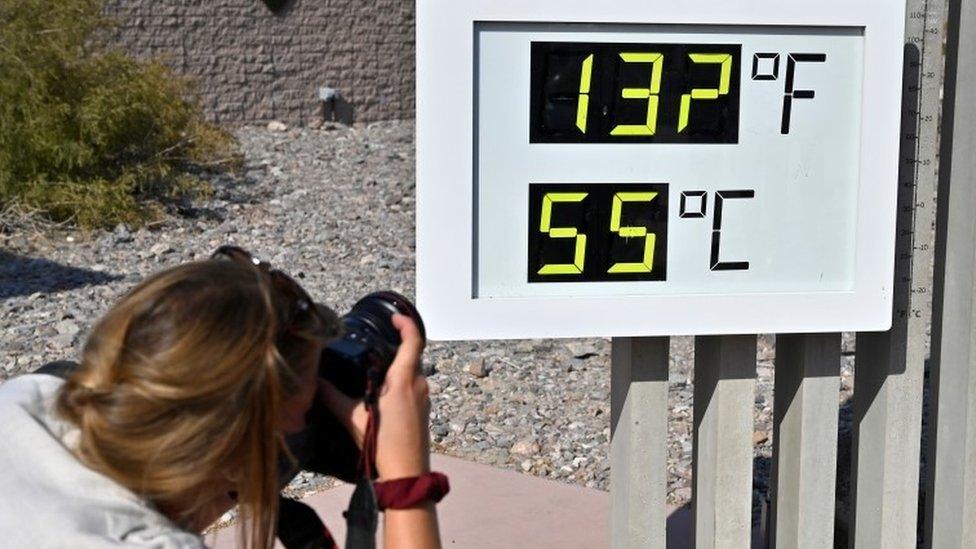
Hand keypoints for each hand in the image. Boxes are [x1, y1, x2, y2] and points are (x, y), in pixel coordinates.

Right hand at [318, 314, 431, 479]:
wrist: (407, 474)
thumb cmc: (383, 443)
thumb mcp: (353, 417)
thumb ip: (331, 396)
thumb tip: (313, 380)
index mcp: (405, 380)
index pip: (413, 340)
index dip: (405, 324)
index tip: (394, 316)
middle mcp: (419, 384)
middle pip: (413, 355)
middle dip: (397, 344)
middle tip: (377, 339)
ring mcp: (424, 398)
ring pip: (413, 372)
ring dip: (398, 365)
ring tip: (376, 365)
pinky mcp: (424, 411)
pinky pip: (414, 386)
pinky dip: (401, 381)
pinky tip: (383, 391)